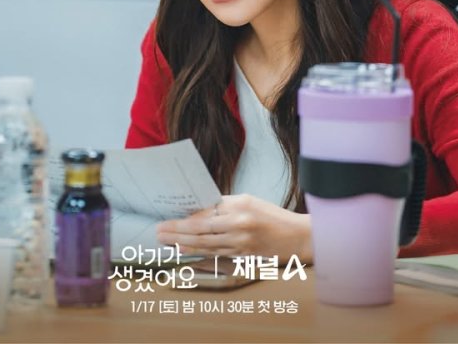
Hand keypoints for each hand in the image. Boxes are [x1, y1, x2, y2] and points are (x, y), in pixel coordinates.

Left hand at [156, 194, 312, 262]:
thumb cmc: (272, 216)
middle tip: (159, 232)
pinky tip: (185, 252)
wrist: (298, 236)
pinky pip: (216, 255)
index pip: (205, 214)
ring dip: (183, 244)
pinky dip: (198, 254)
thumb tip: (199, 209)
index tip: (168, 220)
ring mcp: (242, 243)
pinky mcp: (244, 257)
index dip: (184, 219)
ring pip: (206, 245)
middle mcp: (240, 225)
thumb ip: (225, 205)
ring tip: (166, 242)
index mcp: (240, 206)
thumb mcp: (249, 201)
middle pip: (201, 231)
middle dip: (177, 232)